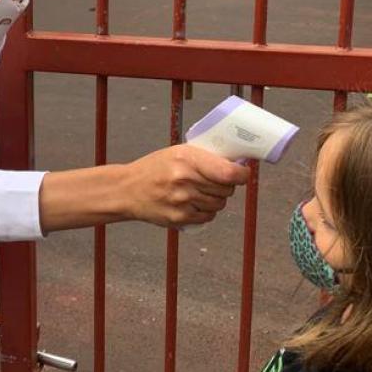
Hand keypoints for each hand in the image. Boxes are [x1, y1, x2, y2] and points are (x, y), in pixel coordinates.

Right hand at [123, 145, 248, 227]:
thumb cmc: (155, 168)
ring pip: (219, 204)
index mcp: (187, 159)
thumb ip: (204, 158)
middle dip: (226, 186)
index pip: (229, 172)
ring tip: (202, 192)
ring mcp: (182, 201)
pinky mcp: (179, 218)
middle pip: (226, 189)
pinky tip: (195, 203)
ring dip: (217, 199)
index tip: (243, 173)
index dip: (242, 175)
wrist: (128, 190)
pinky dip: (206, 211)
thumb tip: (235, 164)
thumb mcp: (178, 153)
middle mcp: (185, 180)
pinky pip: (208, 217)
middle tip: (216, 181)